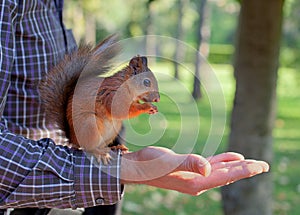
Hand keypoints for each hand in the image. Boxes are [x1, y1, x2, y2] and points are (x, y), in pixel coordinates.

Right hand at [120, 146, 268, 194]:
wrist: (137, 167)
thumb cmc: (150, 164)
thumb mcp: (169, 162)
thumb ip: (189, 164)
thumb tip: (208, 169)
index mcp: (195, 182)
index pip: (225, 176)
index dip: (244, 170)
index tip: (261, 166)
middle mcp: (197, 182)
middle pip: (227, 175)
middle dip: (245, 170)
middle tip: (264, 165)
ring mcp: (194, 176)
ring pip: (221, 171)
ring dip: (236, 167)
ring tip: (252, 163)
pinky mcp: (189, 169)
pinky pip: (211, 166)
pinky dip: (223, 162)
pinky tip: (231, 158)